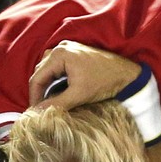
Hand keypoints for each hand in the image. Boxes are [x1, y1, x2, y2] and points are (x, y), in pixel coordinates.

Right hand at [28, 40, 142, 107]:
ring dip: (46, 86)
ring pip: (47, 70)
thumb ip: (56, 104)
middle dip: (39, 92)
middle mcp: (60, 48)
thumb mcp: (79, 95)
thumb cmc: (105, 82)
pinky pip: (55, 67)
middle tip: (40, 109)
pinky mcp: (73, 53)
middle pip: (40, 73)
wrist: (127, 74)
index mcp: (59, 55)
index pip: (37, 78)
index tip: (34, 112)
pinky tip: (56, 91)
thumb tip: (37, 113)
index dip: (34, 97)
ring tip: (47, 102)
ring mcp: (67, 49)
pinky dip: (54, 79)